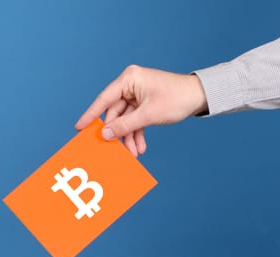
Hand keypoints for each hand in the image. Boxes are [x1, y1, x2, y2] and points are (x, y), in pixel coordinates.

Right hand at [75, 65, 207, 156]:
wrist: (200, 96)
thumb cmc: (177, 98)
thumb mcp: (148, 115)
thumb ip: (125, 125)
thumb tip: (106, 134)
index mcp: (129, 79)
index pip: (104, 99)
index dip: (91, 115)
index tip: (79, 128)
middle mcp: (130, 84)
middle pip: (115, 112)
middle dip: (118, 133)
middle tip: (114, 150)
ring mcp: (137, 94)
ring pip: (125, 119)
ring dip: (129, 136)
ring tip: (134, 153)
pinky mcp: (144, 102)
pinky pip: (135, 120)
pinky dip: (137, 132)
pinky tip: (140, 146)